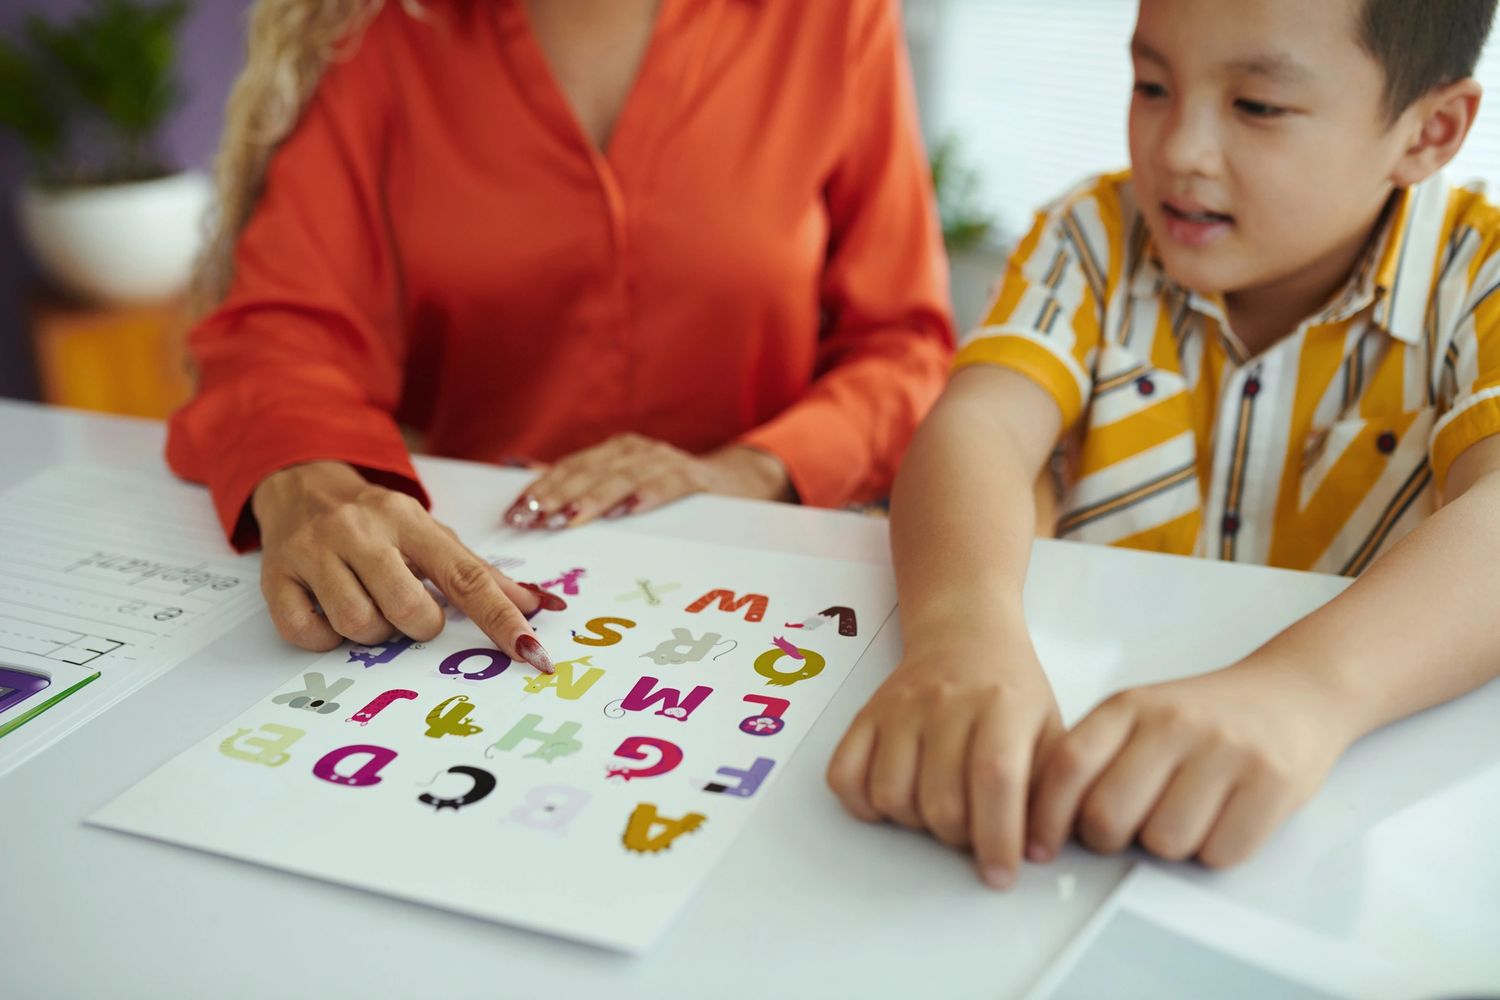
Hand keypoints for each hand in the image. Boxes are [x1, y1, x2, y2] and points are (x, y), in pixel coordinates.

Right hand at [252, 461, 554, 670]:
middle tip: (408, 611)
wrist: (299, 482)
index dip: (502, 618)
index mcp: (409, 520)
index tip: (531, 651)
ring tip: (369, 605)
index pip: (467, 576)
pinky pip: (309, 634)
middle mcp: (360, 530)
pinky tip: (331, 614)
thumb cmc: (376, 519)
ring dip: (373, 632)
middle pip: (408, 610)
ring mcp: (314, 552)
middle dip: (418, 625)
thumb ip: (480, 573)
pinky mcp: (275, 577)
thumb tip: (539, 605)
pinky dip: (326, 638)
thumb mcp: (429, 534)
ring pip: (359, 625)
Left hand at [501, 434, 791, 529]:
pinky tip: (629, 510)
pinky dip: (648, 495)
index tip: (515, 513)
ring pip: (622, 477)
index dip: (540, 488)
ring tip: (569, 519)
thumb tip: (526, 476)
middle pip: (589, 471)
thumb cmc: (668, 490)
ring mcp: (664, 461)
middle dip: (557, 495)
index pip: (568, 468)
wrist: (735, 483)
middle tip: (533, 519)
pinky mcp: (695, 477)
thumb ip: (581, 481)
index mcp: (612, 452)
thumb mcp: (623, 484)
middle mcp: (634, 450)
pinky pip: (668, 483)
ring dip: (594, 498)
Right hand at [826, 631, 1064, 889]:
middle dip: (958, 838)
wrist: (965, 634)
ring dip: (915, 824)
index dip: (997, 837)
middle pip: (941, 800)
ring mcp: (900, 708)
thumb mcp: (1051, 727)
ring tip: (938, 809)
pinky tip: (893, 799)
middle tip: (974, 832)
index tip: (1001, 874)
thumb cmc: (1009, 689)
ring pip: (891, 795)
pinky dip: (863, 803)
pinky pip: (844, 775)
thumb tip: (1041, 850)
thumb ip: (1053, 787)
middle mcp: (946, 702)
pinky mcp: (865, 715)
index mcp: (1002, 704)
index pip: (995, 779)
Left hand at [1027, 660, 1357, 868]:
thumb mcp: (1140, 715)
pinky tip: (1224, 818)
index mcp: (1129, 706)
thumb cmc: (1205, 717)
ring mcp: (1224, 750)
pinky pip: (1220, 852)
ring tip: (1186, 814)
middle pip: (1108, 815)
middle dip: (1109, 840)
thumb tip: (1042, 819)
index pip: (1068, 765)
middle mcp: (1173, 723)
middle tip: (1130, 829)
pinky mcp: (1270, 781)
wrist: (1293, 693)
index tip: (1038, 847)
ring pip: (1164, 843)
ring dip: (1169, 847)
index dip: (1044, 816)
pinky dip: (1216, 850)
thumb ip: (1096, 756)